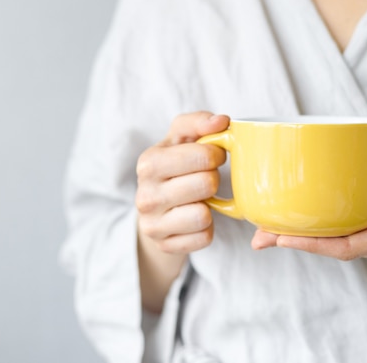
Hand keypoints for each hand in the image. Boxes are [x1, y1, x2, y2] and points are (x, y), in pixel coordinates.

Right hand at [136, 112, 228, 254]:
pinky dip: (207, 229)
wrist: (155, 207)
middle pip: (206, 184)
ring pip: (203, 215)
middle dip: (213, 180)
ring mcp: (152, 224)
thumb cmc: (174, 166)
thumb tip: (221, 121)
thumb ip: (199, 122)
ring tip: (199, 200)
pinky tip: (195, 219)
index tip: (213, 156)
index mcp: (149, 162)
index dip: (216, 154)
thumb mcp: (180, 139)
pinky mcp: (165, 245)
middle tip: (206, 179)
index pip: (203, 156)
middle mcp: (145, 195)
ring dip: (210, 207)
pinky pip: (204, 238)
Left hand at [251, 172, 366, 266]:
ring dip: (303, 237)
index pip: (348, 246)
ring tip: (266, 228)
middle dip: (295, 242)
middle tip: (258, 235)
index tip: (281, 237)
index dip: (313, 244)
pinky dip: (319, 228)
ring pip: (335, 242)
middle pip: (333, 247)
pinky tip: (301, 218)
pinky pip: (343, 232)